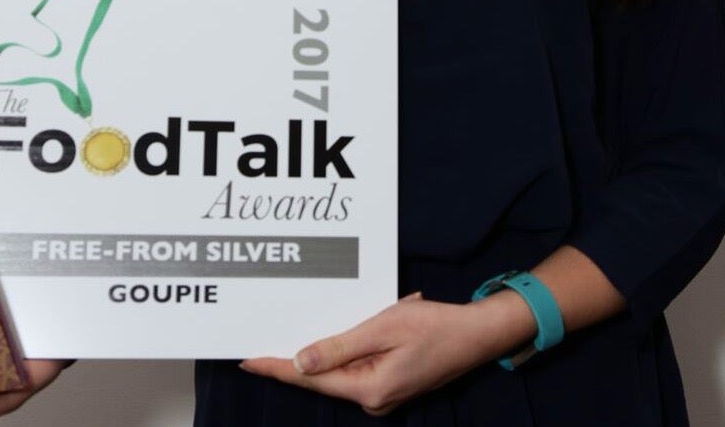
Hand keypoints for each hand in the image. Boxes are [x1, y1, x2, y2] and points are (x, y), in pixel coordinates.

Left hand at [239, 292, 531, 416]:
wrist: (476, 335)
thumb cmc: (435, 326)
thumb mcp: (384, 328)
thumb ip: (341, 347)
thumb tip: (302, 362)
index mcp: (368, 389)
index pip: (310, 378)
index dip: (277, 367)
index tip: (247, 358)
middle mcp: (372, 398)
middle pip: (322, 377)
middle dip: (294, 357)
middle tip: (260, 340)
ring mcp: (382, 392)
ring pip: (339, 369)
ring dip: (323, 347)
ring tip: (294, 328)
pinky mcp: (389, 381)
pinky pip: (357, 364)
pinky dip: (348, 345)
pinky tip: (343, 326)